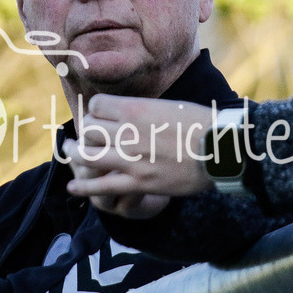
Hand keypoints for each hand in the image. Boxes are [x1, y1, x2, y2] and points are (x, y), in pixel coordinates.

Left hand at [66, 95, 215, 206]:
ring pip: (87, 156)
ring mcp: (131, 159)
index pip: (96, 106)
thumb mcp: (167, 106)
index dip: (95, 111)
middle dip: (87, 133)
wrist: (222, 150)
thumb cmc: (200, 124)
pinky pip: (101, 185)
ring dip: (76, 155)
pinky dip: (84, 186)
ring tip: (70, 155)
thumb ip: (143, 110)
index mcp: (136, 110)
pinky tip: (73, 186)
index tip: (100, 117)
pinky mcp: (138, 182)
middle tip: (87, 137)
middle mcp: (128, 132)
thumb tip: (129, 113)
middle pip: (89, 129)